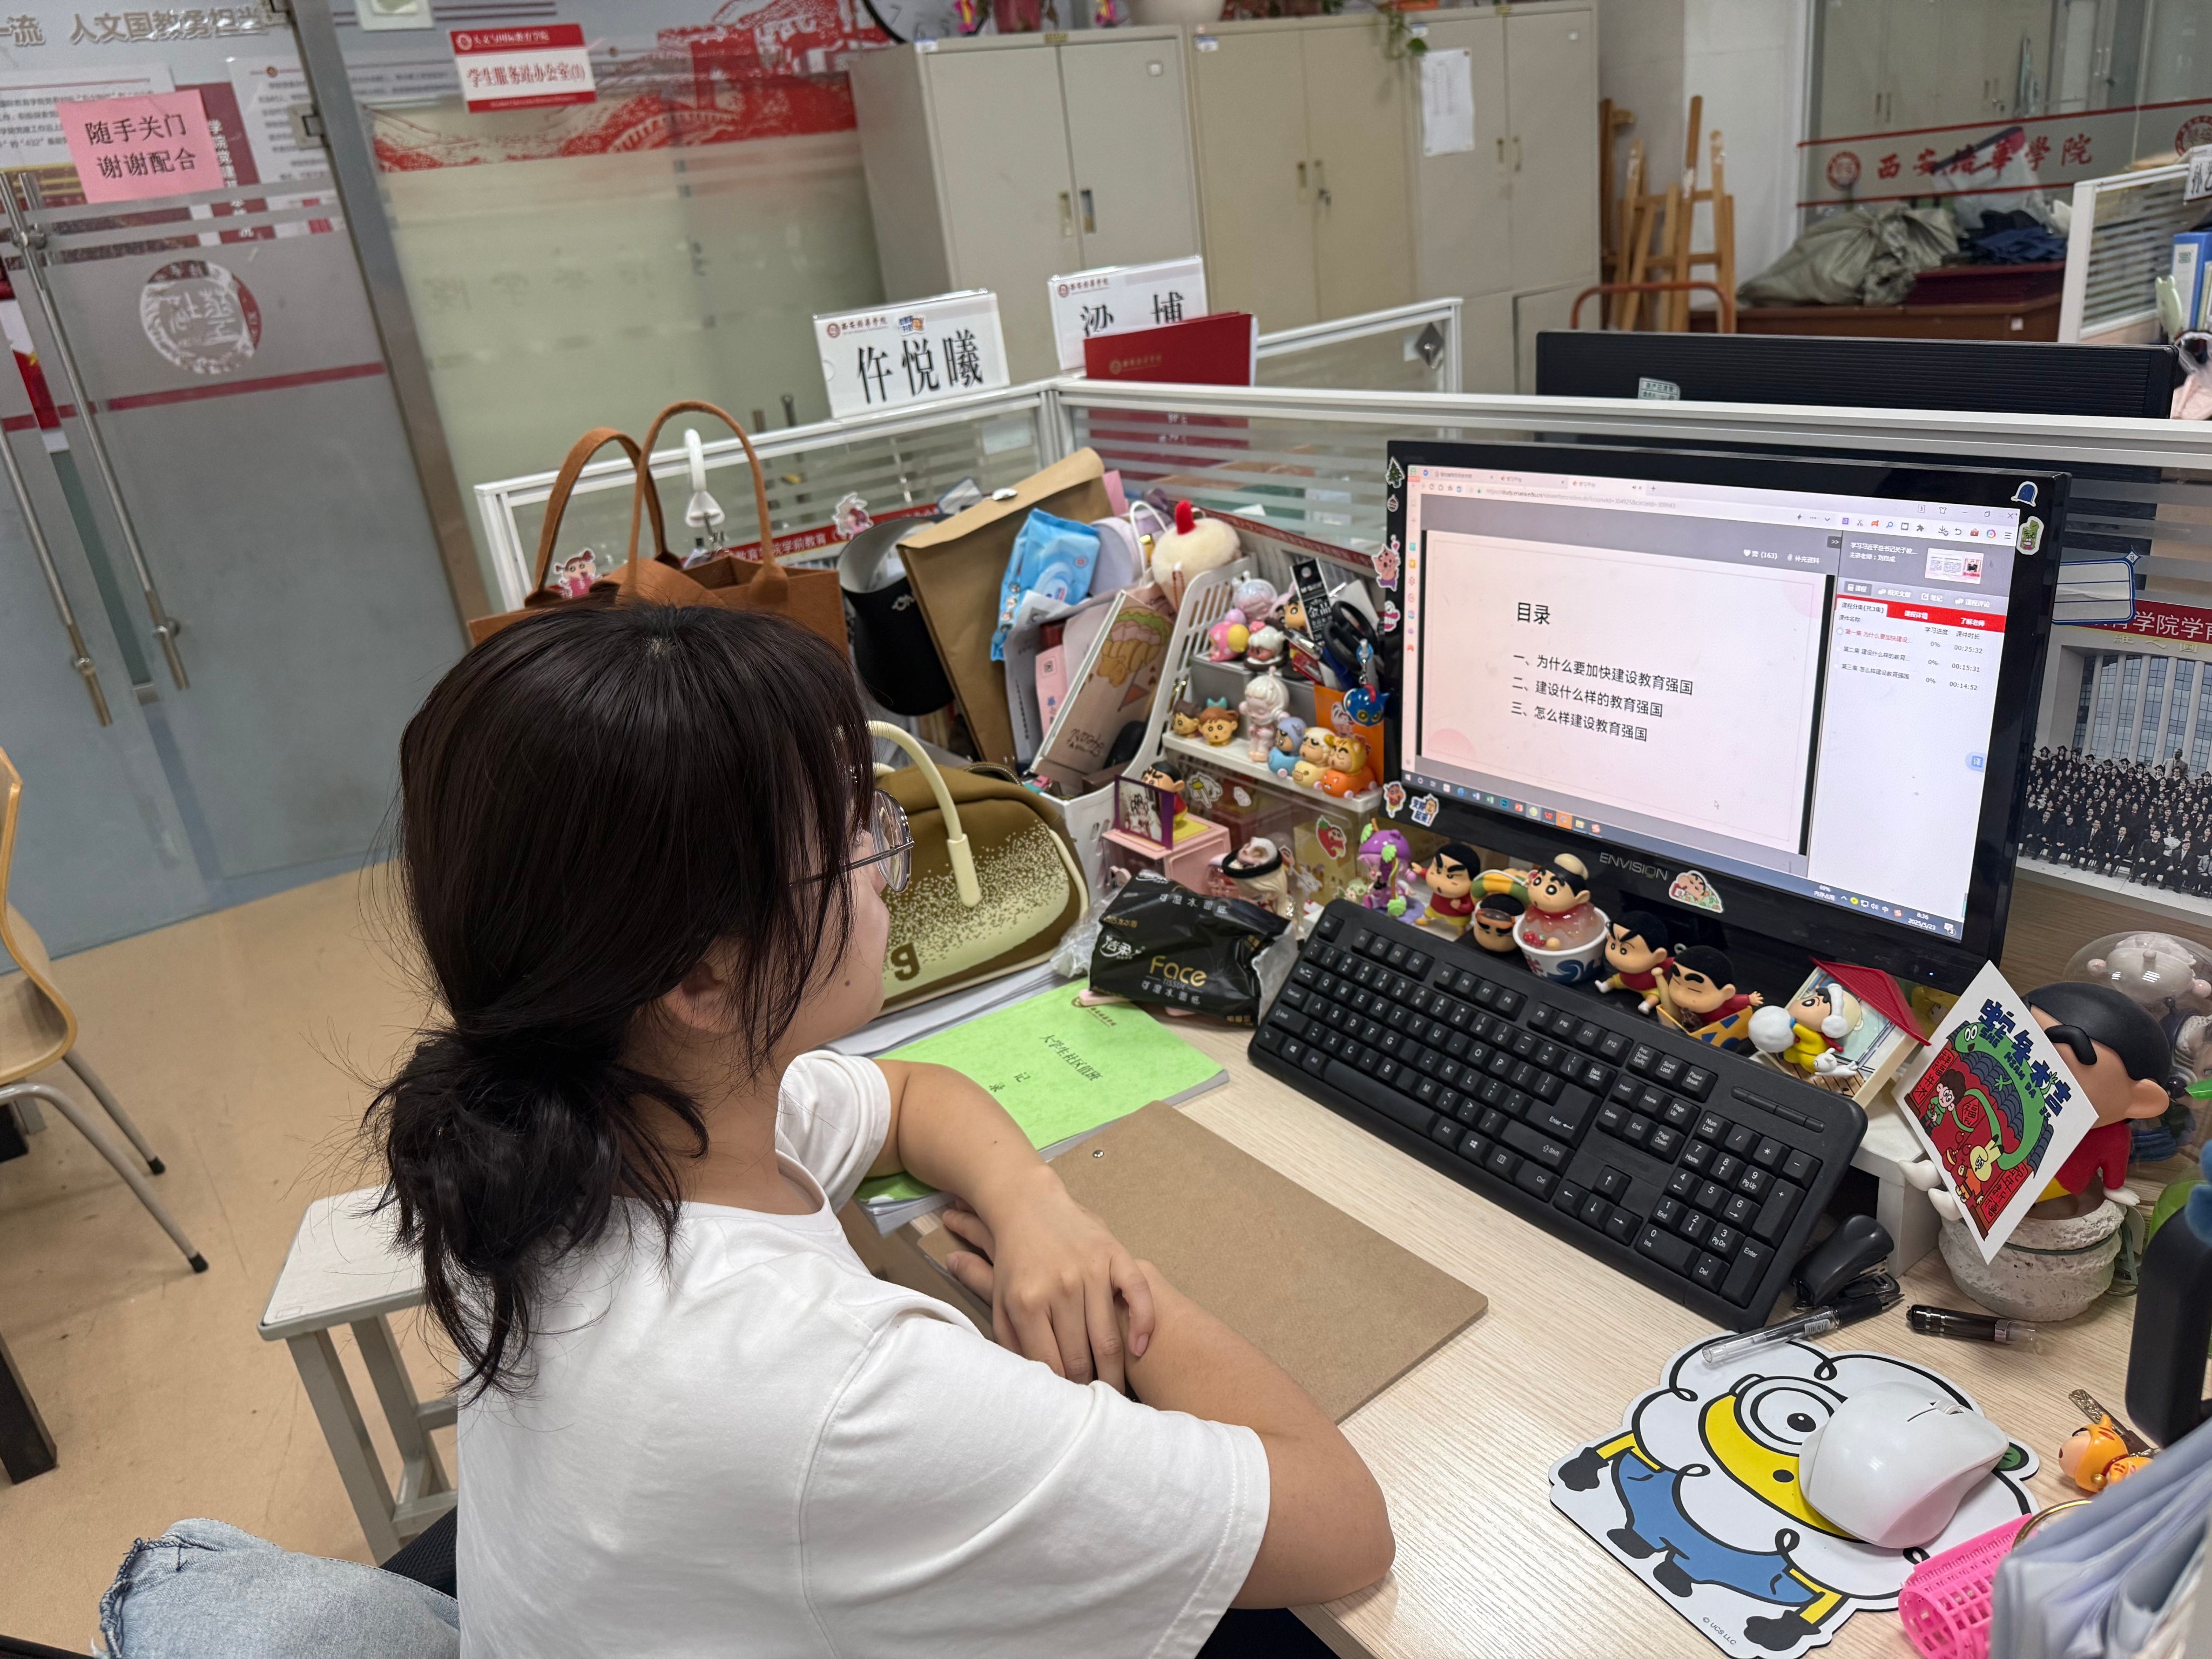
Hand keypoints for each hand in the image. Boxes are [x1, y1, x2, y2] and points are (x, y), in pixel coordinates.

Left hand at [939, 1179, 1155, 1391]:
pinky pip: (1138, 1294)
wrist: (1028, 1204)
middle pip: (1080, 1357)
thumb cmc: (1014, 1261)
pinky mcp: (1114, 1254)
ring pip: (1109, 1338)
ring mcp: (1090, 1270)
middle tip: (1096, 1407)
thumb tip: (1035, 1385)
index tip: (1070, 1409)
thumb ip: (1013, 1344)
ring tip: (1117, 1392)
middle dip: (1088, 1389)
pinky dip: (1143, 1324)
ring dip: (1116, 1372)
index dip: (1062, 1394)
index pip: (1051, 1365)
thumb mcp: (1000, 1302)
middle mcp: (1060, 1287)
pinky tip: (1139, 1348)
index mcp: (1028, 1303)